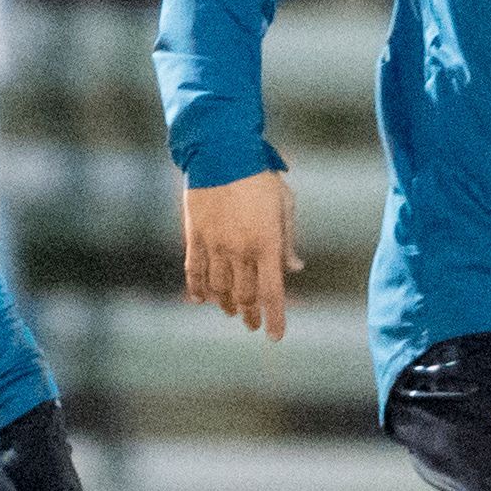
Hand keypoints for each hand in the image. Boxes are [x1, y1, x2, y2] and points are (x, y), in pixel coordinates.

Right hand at [180, 169, 301, 339]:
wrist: (222, 153)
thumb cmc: (260, 177)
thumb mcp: (285, 206)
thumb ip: (288, 241)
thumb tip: (295, 268)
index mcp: (267, 243)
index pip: (273, 292)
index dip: (275, 318)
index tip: (275, 337)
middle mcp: (240, 250)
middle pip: (245, 295)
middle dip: (251, 314)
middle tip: (253, 324)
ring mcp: (215, 245)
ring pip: (219, 288)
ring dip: (226, 304)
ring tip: (231, 311)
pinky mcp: (194, 236)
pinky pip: (194, 271)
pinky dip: (197, 289)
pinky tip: (200, 300)